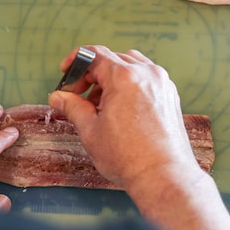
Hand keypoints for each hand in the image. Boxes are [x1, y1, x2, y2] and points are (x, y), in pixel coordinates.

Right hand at [48, 46, 199, 190]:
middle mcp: (146, 74)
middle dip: (92, 74)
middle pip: (113, 59)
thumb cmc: (128, 157)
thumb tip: (58, 97)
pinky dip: (131, 84)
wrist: (163, 176)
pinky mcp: (170, 95)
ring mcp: (162, 83)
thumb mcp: (90, 130)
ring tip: (101, 105)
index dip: (75, 61)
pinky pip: (147, 78)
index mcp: (124, 77)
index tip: (66, 72)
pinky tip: (122, 108)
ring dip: (112, 78)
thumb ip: (73, 107)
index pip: (94, 54)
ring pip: (132, 66)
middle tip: (79, 95)